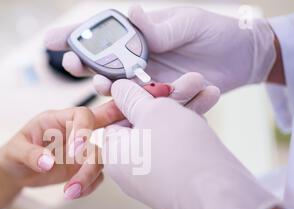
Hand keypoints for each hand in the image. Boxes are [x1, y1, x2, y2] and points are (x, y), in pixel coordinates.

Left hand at [0, 105, 122, 198]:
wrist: (16, 172)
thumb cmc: (14, 153)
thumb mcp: (15, 151)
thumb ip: (31, 154)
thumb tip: (47, 163)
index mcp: (59, 119)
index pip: (82, 115)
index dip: (85, 130)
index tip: (75, 153)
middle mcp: (75, 132)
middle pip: (105, 125)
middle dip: (120, 126)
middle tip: (130, 140)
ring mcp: (82, 150)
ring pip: (101, 157)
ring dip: (90, 175)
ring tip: (70, 191)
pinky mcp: (83, 168)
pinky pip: (97, 176)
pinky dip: (89, 186)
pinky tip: (73, 193)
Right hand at [45, 5, 275, 94]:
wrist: (243, 59)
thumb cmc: (215, 32)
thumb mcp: (189, 23)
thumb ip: (161, 26)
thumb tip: (132, 13)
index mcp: (140, 36)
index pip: (101, 36)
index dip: (75, 37)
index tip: (50, 40)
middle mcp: (137, 61)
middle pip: (100, 65)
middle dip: (81, 65)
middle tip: (70, 63)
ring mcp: (147, 84)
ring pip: (116, 90)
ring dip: (106, 87)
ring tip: (103, 82)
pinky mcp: (160, 103)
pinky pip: (143, 108)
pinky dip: (136, 109)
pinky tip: (131, 107)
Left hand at [102, 79, 279, 208]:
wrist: (219, 198)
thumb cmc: (180, 151)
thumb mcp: (153, 111)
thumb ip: (133, 97)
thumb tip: (118, 88)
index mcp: (113, 155)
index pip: (115, 119)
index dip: (134, 99)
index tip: (157, 87)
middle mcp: (128, 172)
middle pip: (142, 125)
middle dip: (167, 103)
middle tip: (192, 83)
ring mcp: (152, 181)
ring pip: (164, 136)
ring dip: (183, 113)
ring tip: (208, 93)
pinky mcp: (174, 186)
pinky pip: (177, 153)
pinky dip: (189, 135)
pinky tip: (205, 118)